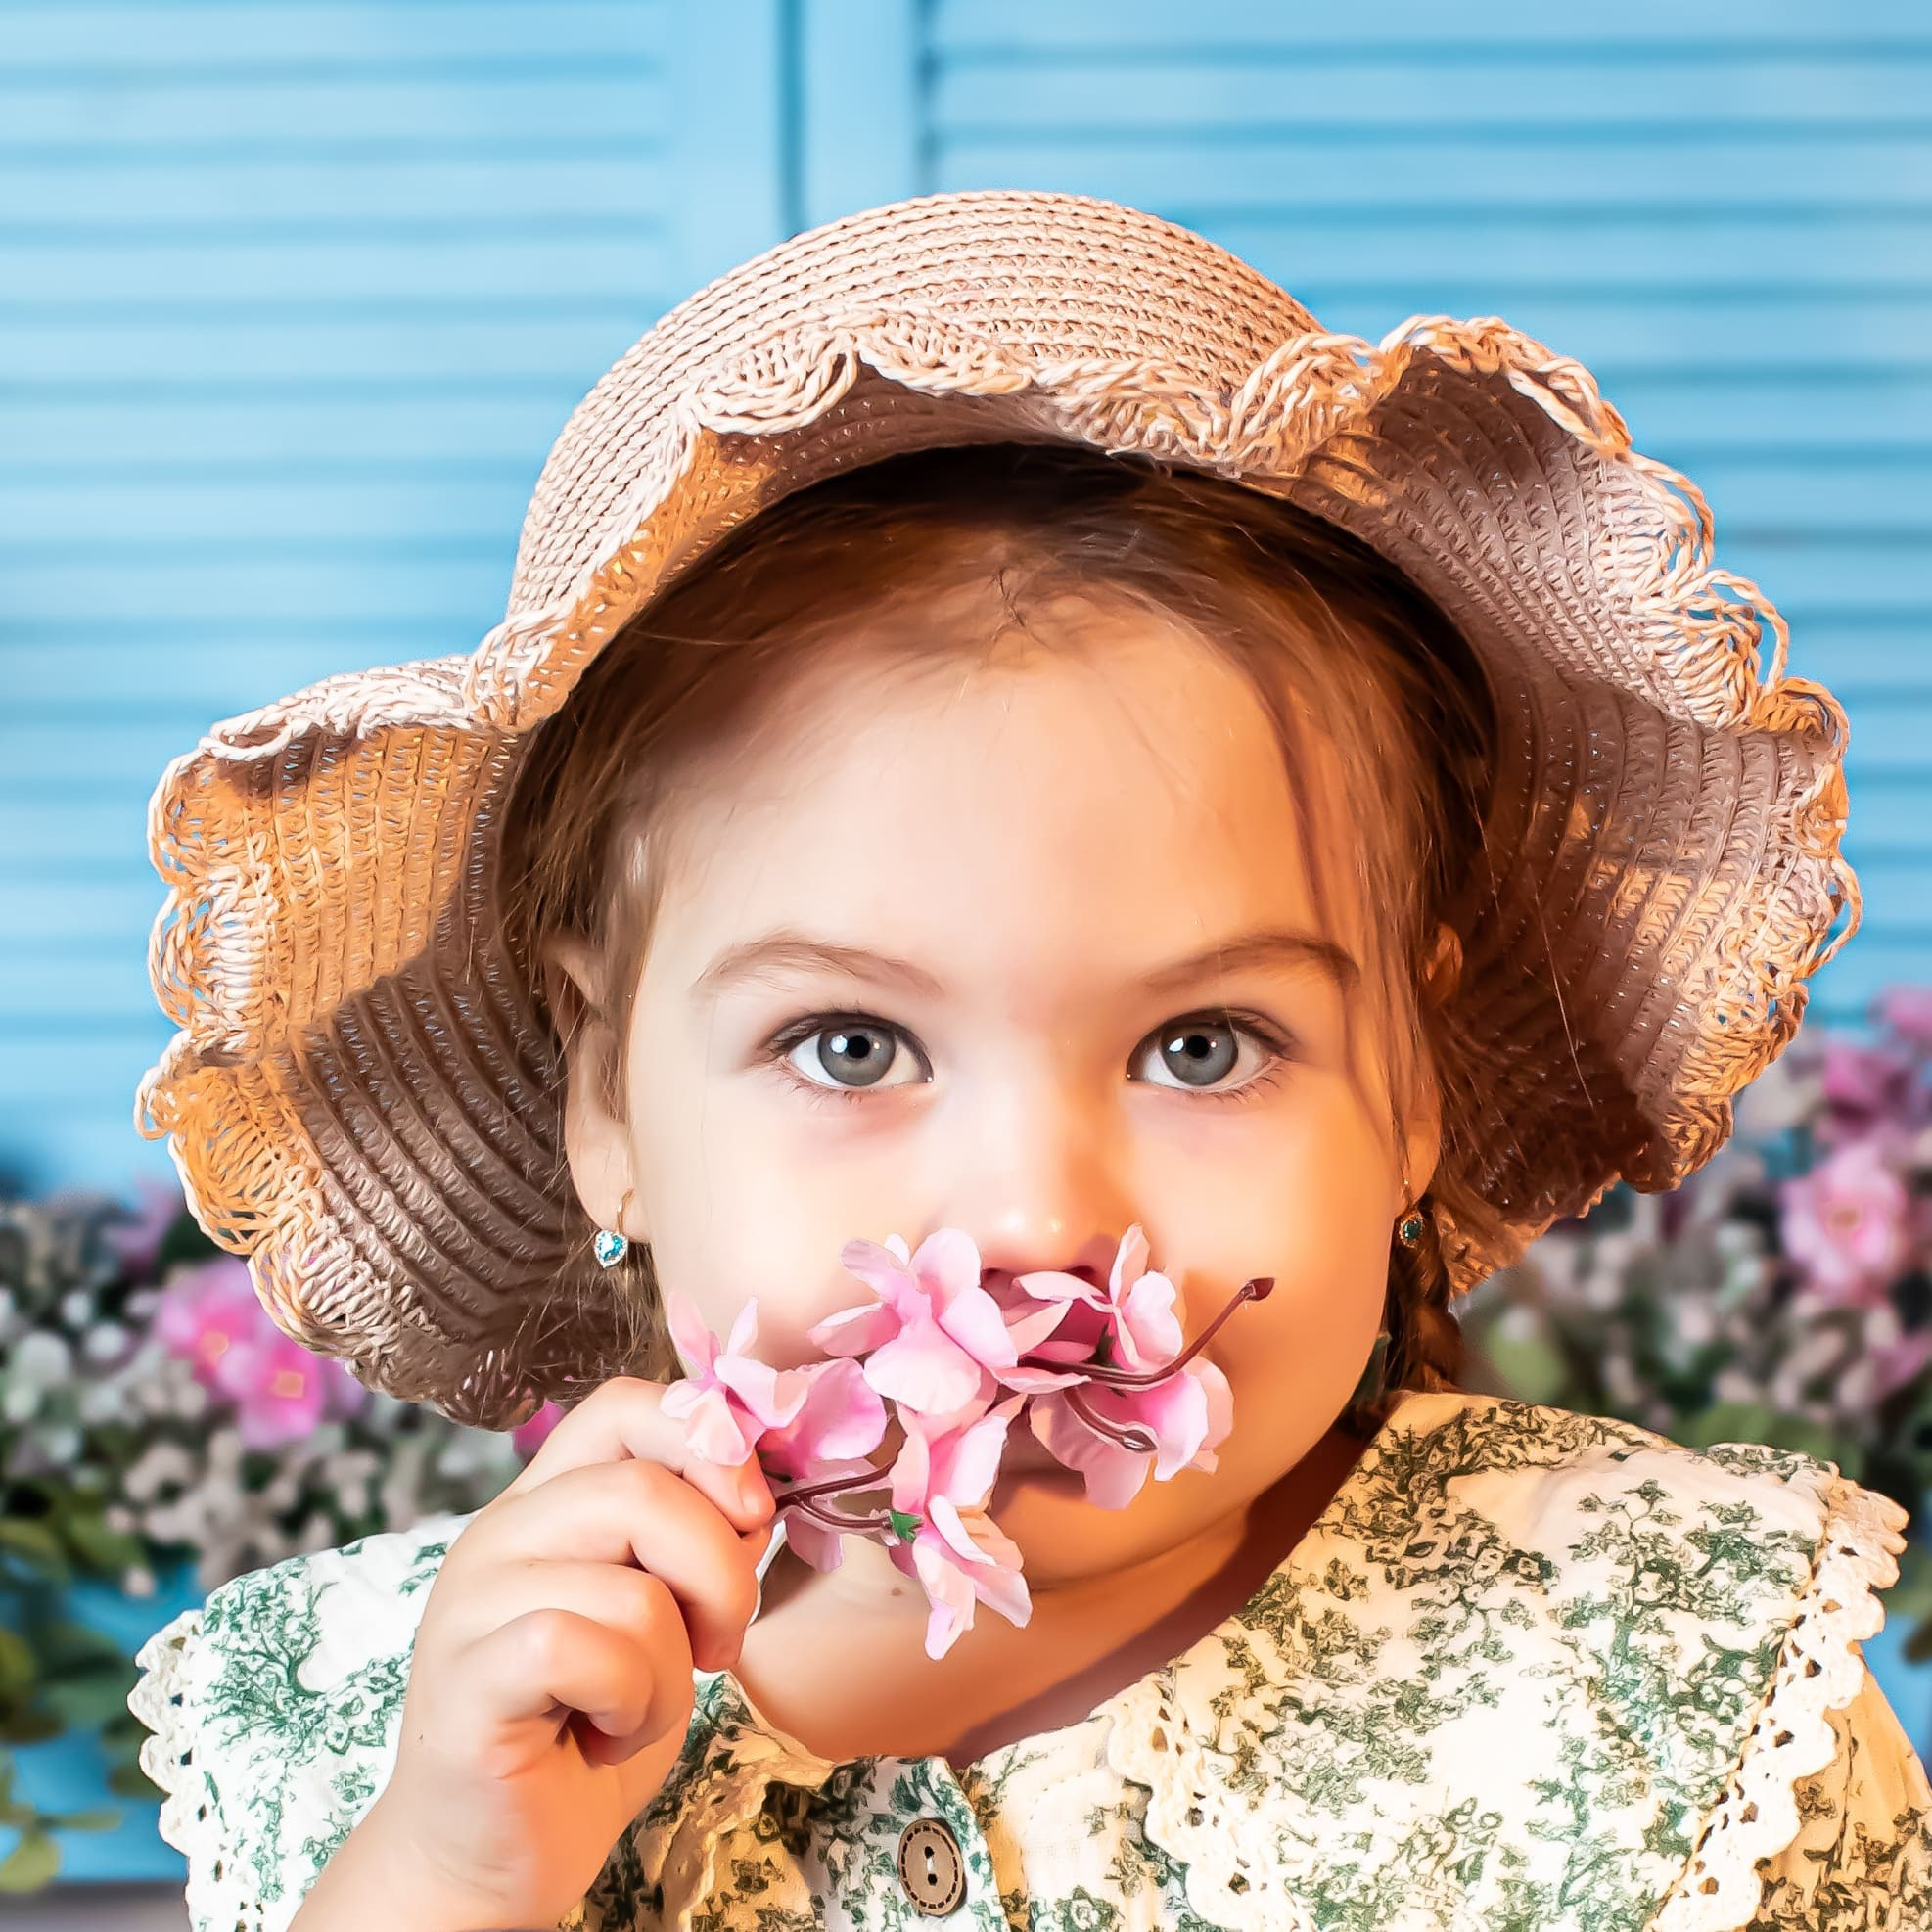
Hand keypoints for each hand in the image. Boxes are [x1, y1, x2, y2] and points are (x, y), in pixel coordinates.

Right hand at [318, 1376, 773, 1931]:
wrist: (499, 1858)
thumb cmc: (591, 1727)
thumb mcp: (664, 1614)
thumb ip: (694, 1539)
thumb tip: (757, 1494)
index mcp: (546, 1502)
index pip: (625, 1405)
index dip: (707, 1441)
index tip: (752, 1516)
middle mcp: (500, 1533)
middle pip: (646, 1488)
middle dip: (720, 1576)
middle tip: (715, 1645)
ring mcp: (472, 1602)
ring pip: (633, 1588)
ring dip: (673, 1669)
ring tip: (635, 1708)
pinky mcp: (467, 1678)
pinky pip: (585, 1650)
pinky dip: (629, 1704)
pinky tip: (603, 1735)